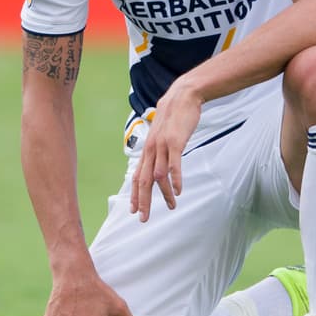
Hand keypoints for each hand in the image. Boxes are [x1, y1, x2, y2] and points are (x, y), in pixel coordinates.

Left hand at [130, 79, 203, 220]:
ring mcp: (162, 146)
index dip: (134, 195)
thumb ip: (160, 150)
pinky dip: (175, 179)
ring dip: (164, 194)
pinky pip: (173, 164)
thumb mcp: (163, 135)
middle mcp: (151, 150)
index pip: (137, 177)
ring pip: (159, 176)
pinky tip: (178, 190)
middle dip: (143, 202)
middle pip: (143, 181)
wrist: (182, 96)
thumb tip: (160, 164)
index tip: (133, 211)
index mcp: (148, 150)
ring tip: (172, 206)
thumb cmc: (174, 117)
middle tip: (144, 218)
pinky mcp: (175, 142)